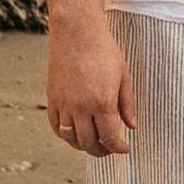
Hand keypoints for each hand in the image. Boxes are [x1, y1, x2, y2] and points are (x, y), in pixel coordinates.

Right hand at [47, 13, 135, 158]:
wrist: (76, 32)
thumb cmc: (103, 50)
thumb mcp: (123, 76)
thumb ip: (127, 104)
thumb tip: (131, 127)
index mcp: (102, 102)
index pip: (110, 139)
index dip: (119, 148)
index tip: (124, 148)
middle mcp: (80, 107)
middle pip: (89, 144)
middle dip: (102, 151)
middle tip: (110, 148)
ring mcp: (64, 104)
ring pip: (71, 139)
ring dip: (83, 146)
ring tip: (94, 142)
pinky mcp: (52, 98)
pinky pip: (56, 127)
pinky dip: (65, 135)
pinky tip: (75, 133)